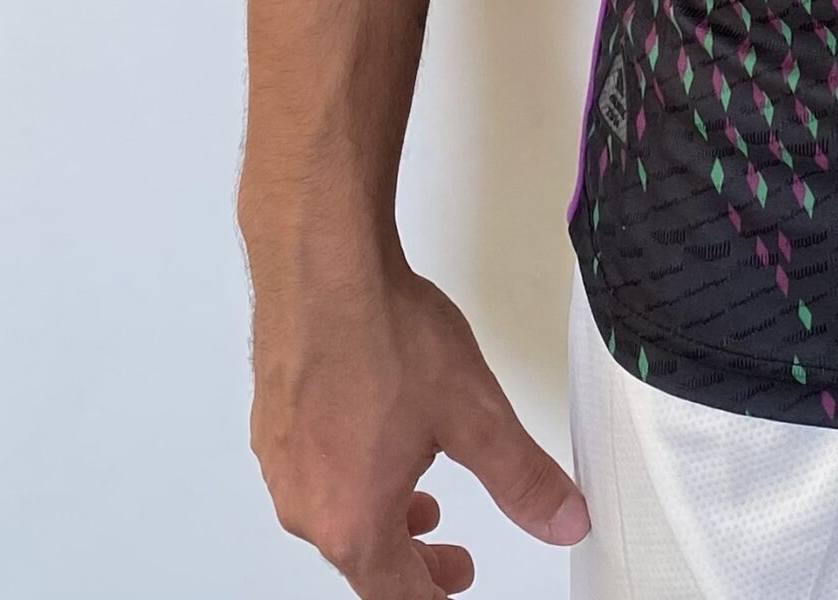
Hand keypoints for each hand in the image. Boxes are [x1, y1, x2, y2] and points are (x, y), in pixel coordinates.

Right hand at [249, 249, 589, 597]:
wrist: (323, 270)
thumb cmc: (388, 339)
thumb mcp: (476, 415)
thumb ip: (521, 478)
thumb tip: (565, 521)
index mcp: (353, 521)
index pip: (395, 595)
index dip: (433, 596)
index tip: (457, 585)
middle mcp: (306, 505)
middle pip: (361, 559)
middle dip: (413, 563)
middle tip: (451, 559)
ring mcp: (280, 463)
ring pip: (335, 513)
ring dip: (383, 516)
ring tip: (423, 498)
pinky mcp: (272, 423)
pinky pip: (312, 472)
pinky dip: (351, 476)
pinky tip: (378, 437)